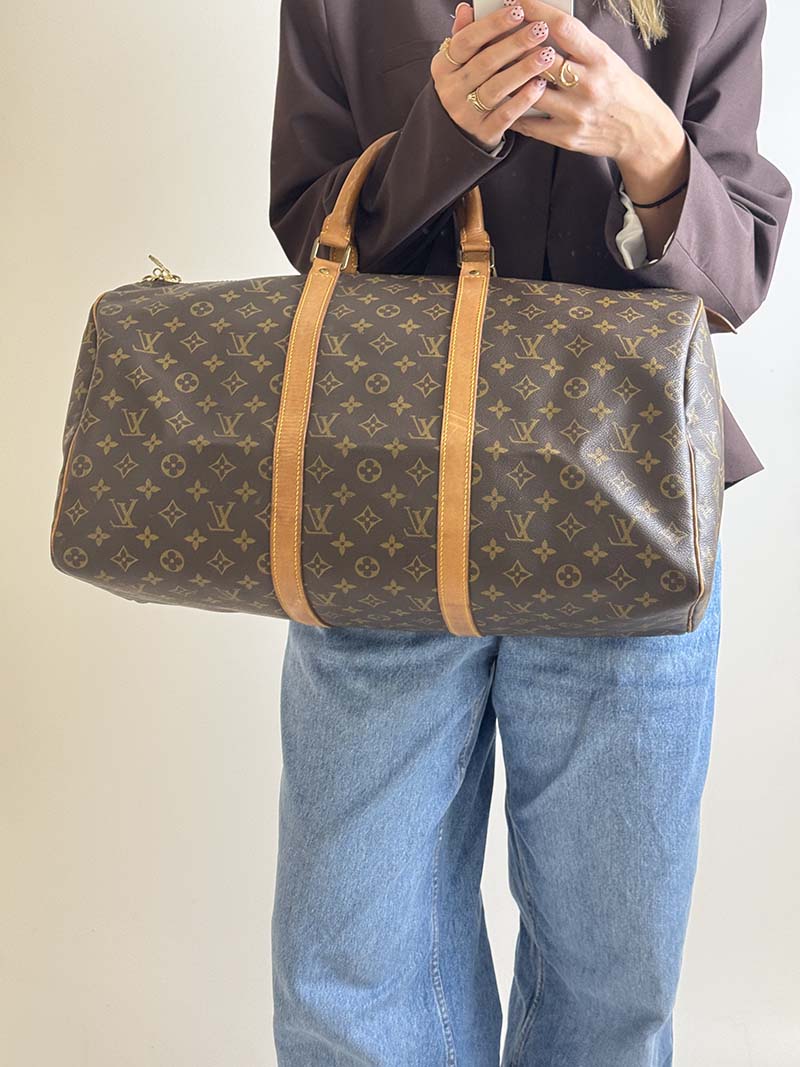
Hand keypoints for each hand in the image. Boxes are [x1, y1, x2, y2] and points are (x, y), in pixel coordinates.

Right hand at [430, 1, 558, 151]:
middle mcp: (451, 91)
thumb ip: (464, 35)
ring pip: (496, 88)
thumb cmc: (465, 87)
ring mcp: (466, 114)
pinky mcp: (482, 132)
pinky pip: (505, 115)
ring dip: (523, 70)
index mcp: (443, 67)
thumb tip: (466, 9)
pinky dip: (523, 100)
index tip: (518, 11)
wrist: (457, 132)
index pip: (466, 41)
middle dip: (515, 44)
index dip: (493, 25)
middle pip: (485, 63)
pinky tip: (540, 85)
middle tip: (540, 29)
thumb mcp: (458, 62)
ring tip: (546, 55)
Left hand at [507, 1, 687, 202]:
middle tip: (496, 35)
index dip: (536, 10)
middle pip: (541, 58)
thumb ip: (578, 45)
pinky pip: (530, 123)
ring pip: (530, 91)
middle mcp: (589, 85)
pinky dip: (513, 110)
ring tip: (495, 68)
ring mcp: (576, 113)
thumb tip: (542, 24)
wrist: (641, 132)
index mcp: (600, 58)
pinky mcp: (567, 137)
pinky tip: (503, 101)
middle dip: (515, 44)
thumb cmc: (621, 90)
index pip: (563, 27)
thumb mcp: (607, 59)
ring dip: (510, 78)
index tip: (518, 1)